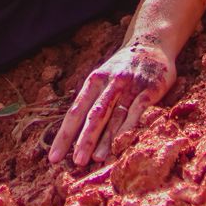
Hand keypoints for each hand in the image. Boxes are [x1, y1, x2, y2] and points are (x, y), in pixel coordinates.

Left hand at [49, 42, 173, 167]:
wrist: (152, 43)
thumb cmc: (122, 68)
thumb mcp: (103, 77)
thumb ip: (92, 100)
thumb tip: (74, 132)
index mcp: (94, 81)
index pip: (75, 111)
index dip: (64, 135)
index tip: (53, 156)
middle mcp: (110, 82)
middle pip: (94, 115)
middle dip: (84, 139)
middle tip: (76, 162)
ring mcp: (130, 85)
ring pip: (115, 115)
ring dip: (106, 138)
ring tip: (95, 159)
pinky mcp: (150, 89)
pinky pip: (139, 110)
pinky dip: (129, 127)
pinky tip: (123, 143)